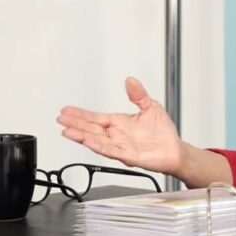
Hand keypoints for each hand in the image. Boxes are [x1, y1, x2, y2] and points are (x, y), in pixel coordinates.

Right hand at [57, 77, 182, 175]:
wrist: (175, 150)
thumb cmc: (163, 132)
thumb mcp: (151, 106)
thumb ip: (138, 94)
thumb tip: (130, 80)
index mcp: (119, 123)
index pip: (95, 118)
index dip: (80, 114)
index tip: (66, 110)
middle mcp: (116, 135)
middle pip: (91, 128)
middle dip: (75, 124)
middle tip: (60, 119)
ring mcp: (121, 146)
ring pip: (96, 140)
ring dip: (81, 136)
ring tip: (67, 131)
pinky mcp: (128, 156)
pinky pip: (110, 150)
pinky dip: (98, 146)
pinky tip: (88, 141)